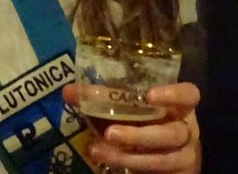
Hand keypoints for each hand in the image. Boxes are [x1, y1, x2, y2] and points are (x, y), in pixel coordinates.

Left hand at [63, 82, 200, 172]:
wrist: (155, 155)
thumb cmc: (141, 121)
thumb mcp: (125, 108)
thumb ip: (100, 98)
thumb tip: (68, 92)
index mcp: (178, 106)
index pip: (189, 94)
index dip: (173, 94)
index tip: (148, 95)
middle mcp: (185, 129)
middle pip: (173, 132)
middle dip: (140, 134)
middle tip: (111, 132)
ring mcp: (184, 155)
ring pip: (163, 158)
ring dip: (129, 156)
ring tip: (99, 150)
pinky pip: (159, 173)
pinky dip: (133, 169)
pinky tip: (109, 163)